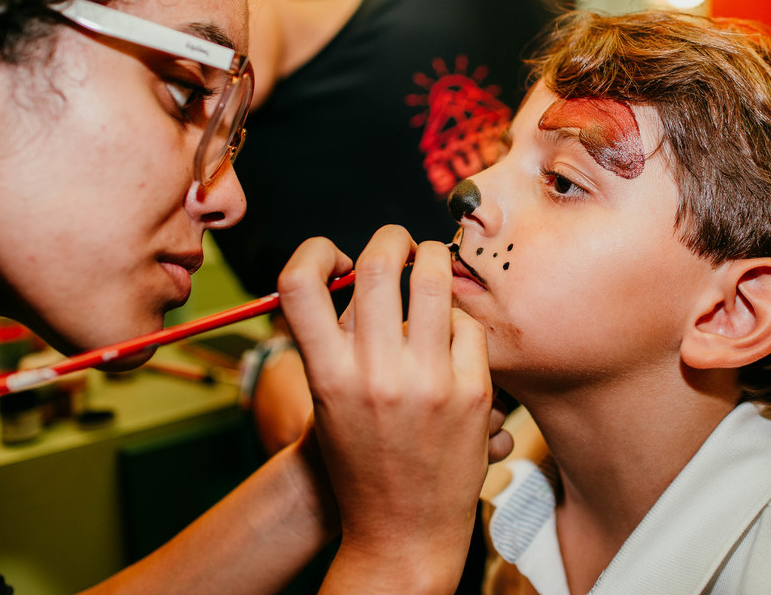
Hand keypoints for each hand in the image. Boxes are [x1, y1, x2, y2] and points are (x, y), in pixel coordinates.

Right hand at [277, 226, 493, 593]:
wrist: (402, 532)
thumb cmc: (358, 458)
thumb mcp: (329, 398)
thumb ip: (338, 336)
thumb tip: (357, 271)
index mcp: (327, 373)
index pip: (298, 283)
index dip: (314, 251)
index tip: (336, 257)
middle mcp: (375, 374)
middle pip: (380, 262)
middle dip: (391, 238)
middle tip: (399, 243)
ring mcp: (428, 382)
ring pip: (436, 279)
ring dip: (434, 259)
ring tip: (432, 264)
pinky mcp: (472, 393)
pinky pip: (470, 325)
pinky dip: (460, 320)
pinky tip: (453, 334)